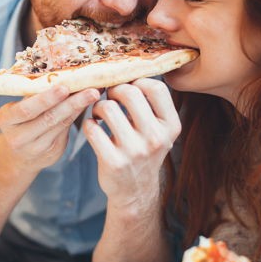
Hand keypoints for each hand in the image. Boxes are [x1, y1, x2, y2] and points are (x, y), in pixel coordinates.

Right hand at [0, 85, 99, 176]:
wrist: (17, 155)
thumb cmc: (19, 121)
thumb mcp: (17, 109)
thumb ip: (34, 95)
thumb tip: (63, 71)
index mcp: (6, 119)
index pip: (26, 110)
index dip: (46, 99)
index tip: (64, 87)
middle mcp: (18, 136)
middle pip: (48, 118)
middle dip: (72, 103)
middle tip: (91, 90)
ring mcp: (36, 147)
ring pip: (61, 124)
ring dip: (80, 107)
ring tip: (95, 93)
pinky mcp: (52, 152)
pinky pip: (67, 130)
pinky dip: (79, 115)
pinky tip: (90, 104)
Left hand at [84, 78, 180, 211]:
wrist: (135, 191)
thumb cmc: (143, 150)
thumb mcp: (158, 130)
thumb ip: (150, 105)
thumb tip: (128, 70)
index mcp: (171, 126)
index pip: (155, 87)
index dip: (137, 81)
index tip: (128, 88)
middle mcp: (156, 138)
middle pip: (129, 92)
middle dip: (114, 90)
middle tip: (109, 97)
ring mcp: (135, 151)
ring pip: (107, 108)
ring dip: (98, 107)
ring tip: (100, 114)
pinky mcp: (113, 162)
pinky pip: (92, 128)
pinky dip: (89, 125)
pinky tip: (94, 129)